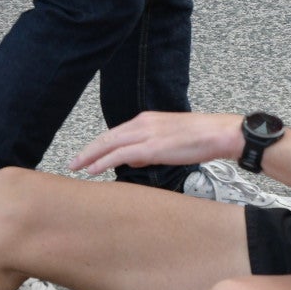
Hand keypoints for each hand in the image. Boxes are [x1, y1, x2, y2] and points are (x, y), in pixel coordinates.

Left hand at [69, 111, 242, 175]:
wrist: (218, 133)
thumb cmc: (200, 138)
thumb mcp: (169, 140)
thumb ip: (148, 149)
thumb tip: (132, 160)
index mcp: (146, 119)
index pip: (115, 133)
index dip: (98, 144)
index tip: (86, 154)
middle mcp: (142, 123)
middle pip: (107, 137)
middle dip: (88, 150)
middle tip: (72, 162)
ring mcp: (146, 134)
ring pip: (109, 144)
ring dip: (90, 156)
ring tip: (76, 167)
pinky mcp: (152, 146)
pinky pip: (121, 154)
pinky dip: (104, 161)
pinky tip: (93, 169)